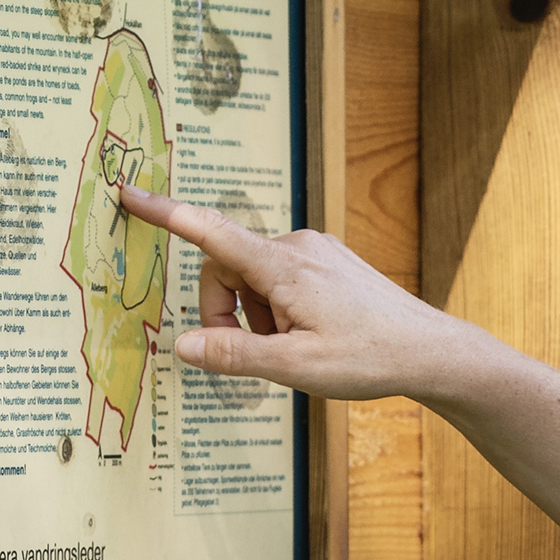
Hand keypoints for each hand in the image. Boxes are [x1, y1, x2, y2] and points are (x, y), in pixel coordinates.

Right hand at [114, 184, 475, 402]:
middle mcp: (297, 246)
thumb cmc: (368, 357)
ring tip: (294, 348)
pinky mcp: (329, 262)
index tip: (129, 193)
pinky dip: (279, 309)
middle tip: (251, 353)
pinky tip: (310, 337)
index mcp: (282, 265)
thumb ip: (233, 353)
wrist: (430, 351)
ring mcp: (316, 251)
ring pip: (255, 276)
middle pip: (227, 265)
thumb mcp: (293, 366)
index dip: (165, 213)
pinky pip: (282, 278)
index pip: (209, 230)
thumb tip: (181, 344)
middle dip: (225, 309)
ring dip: (256, 314)